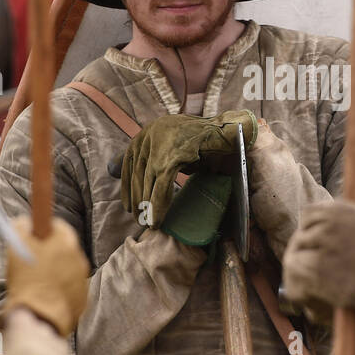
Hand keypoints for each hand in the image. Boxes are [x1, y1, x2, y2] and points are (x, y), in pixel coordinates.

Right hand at [6, 216, 89, 335]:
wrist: (38, 317)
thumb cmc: (27, 279)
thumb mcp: (17, 246)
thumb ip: (21, 227)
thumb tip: (24, 221)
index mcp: (67, 243)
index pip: (59, 225)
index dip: (43, 228)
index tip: (32, 235)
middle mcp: (80, 260)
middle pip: (64, 248)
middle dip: (48, 251)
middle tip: (30, 259)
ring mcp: (83, 282)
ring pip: (66, 270)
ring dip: (53, 271)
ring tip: (34, 281)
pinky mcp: (81, 301)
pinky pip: (68, 290)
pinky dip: (57, 290)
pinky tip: (43, 296)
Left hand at [121, 110, 257, 225]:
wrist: (229, 132)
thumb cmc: (205, 142)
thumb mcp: (174, 147)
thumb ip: (153, 158)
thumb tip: (125, 174)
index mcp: (148, 130)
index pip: (129, 162)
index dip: (127, 186)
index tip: (128, 205)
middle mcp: (150, 135)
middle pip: (137, 174)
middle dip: (137, 200)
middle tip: (139, 219)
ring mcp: (161, 145)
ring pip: (148, 182)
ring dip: (147, 207)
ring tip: (149, 224)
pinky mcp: (172, 156)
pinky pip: (161, 186)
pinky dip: (158, 205)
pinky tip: (157, 220)